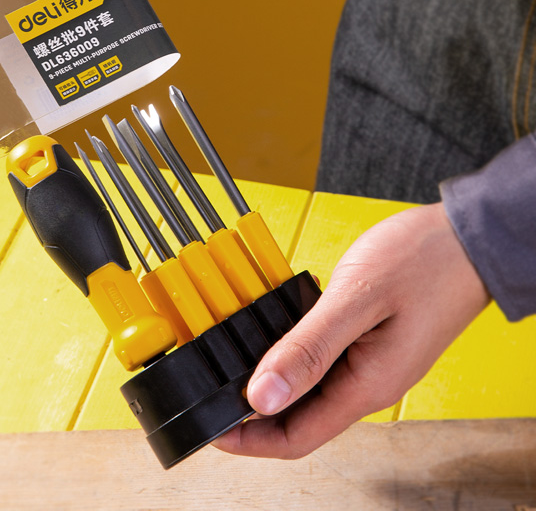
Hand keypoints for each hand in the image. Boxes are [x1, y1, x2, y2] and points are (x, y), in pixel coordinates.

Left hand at [215, 202, 490, 459]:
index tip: (211, 426)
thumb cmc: (423, 262)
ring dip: (269, 383)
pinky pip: (321, 362)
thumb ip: (308, 349)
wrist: (466, 238)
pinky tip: (269, 336)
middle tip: (211, 390)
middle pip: (299, 418)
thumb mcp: (356, 300)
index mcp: (366, 385)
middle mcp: (367, 382)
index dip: (248, 440)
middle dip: (252, 414)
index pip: (297, 437)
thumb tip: (261, 396)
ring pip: (307, 391)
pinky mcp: (367, 341)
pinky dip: (290, 356)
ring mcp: (369, 363)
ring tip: (231, 361)